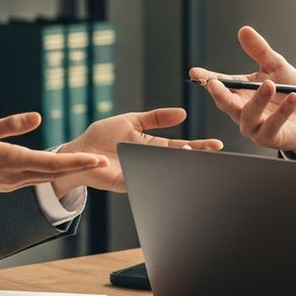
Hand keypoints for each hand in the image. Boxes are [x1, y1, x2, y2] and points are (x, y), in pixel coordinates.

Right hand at [0, 113, 106, 203]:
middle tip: (102, 163)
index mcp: (14, 161)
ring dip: (68, 171)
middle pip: (56, 173)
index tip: (96, 159)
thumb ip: (11, 124)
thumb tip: (38, 116)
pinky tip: (58, 167)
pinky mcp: (7, 183)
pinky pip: (36, 178)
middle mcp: (17, 176)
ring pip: (47, 177)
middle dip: (80, 167)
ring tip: (87, 164)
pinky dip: (52, 173)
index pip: (53, 163)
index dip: (77, 161)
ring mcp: (13, 182)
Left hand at [51, 108, 222, 195]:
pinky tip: (169, 170)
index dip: (198, 146)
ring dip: (178, 165)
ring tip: (192, 156)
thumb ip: (155, 118)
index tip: (215, 144)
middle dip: (195, 157)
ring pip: (165, 171)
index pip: (181, 146)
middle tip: (212, 153)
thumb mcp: (132, 121)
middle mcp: (150, 160)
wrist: (80, 151)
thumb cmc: (103, 136)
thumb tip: (182, 113)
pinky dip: (158, 176)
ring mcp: (141, 172)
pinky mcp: (128, 182)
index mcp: (153, 145)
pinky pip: (146, 180)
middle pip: (177, 160)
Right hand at [190, 25, 295, 158]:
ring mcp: (253, 127)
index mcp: (239, 91)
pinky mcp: (269, 138)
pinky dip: (282, 112)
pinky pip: (272, 126)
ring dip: (258, 100)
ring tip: (270, 84)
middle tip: (212, 83)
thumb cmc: (289, 91)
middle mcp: (241, 110)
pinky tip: (292, 97)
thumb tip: (244, 30)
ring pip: (249, 115)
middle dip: (218, 93)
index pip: (219, 84)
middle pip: (226, 103)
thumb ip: (260, 51)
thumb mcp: (276, 66)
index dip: (206, 78)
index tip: (195, 72)